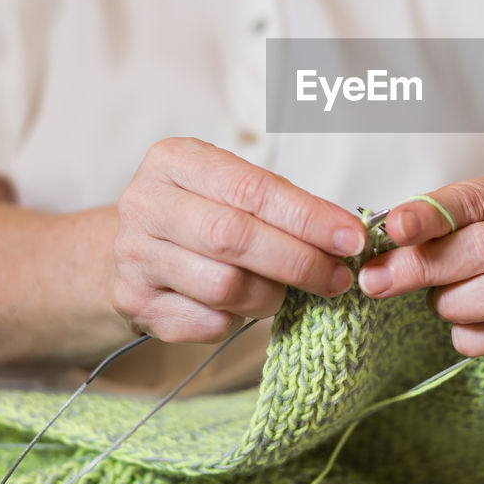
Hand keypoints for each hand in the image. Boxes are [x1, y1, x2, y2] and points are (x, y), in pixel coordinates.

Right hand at [113, 138, 365, 341]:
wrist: (132, 243)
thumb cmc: (202, 208)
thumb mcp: (232, 185)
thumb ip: (282, 204)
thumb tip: (346, 237)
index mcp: (175, 160)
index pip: (251, 189)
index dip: (308, 218)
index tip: (351, 239)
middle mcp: (146, 204)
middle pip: (234, 238)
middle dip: (298, 261)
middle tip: (337, 277)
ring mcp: (133, 255)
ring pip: (222, 286)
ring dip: (270, 295)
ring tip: (286, 291)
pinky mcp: (134, 302)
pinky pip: (206, 323)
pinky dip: (238, 320)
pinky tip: (245, 306)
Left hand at [356, 166, 483, 356]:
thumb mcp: (477, 219)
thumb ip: (438, 224)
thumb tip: (389, 237)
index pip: (479, 198)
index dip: (432, 214)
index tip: (393, 230)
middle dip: (429, 265)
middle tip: (381, 282)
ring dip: (457, 302)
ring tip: (440, 303)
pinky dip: (474, 335)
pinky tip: (464, 328)